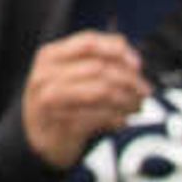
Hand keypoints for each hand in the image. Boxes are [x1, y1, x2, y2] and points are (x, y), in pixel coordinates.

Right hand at [19, 28, 152, 168]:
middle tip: (145, 91)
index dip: (117, 50)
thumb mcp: (66, 73)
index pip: (88, 42)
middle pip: (99, 68)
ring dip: (128, 100)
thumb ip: (93, 60)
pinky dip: (118, 118)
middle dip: (129, 79)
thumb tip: (132, 58)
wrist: (37, 138)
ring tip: (137, 106)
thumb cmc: (60, 101)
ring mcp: (51, 101)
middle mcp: (46, 75)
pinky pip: (101, 117)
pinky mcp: (62, 125)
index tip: (137, 64)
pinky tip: (123, 120)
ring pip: (103, 92)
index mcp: (49, 56)